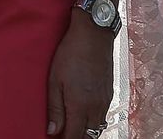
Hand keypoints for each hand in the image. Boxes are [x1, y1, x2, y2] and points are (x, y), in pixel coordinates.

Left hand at [45, 16, 114, 135]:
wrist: (94, 33)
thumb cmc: (71, 53)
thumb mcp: (55, 80)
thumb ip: (55, 109)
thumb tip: (52, 131)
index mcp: (80, 106)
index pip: (74, 138)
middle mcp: (96, 106)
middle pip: (89, 136)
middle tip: (65, 134)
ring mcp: (105, 99)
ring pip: (98, 127)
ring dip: (87, 132)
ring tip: (74, 127)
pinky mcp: (110, 91)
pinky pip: (104, 115)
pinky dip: (95, 121)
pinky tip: (86, 115)